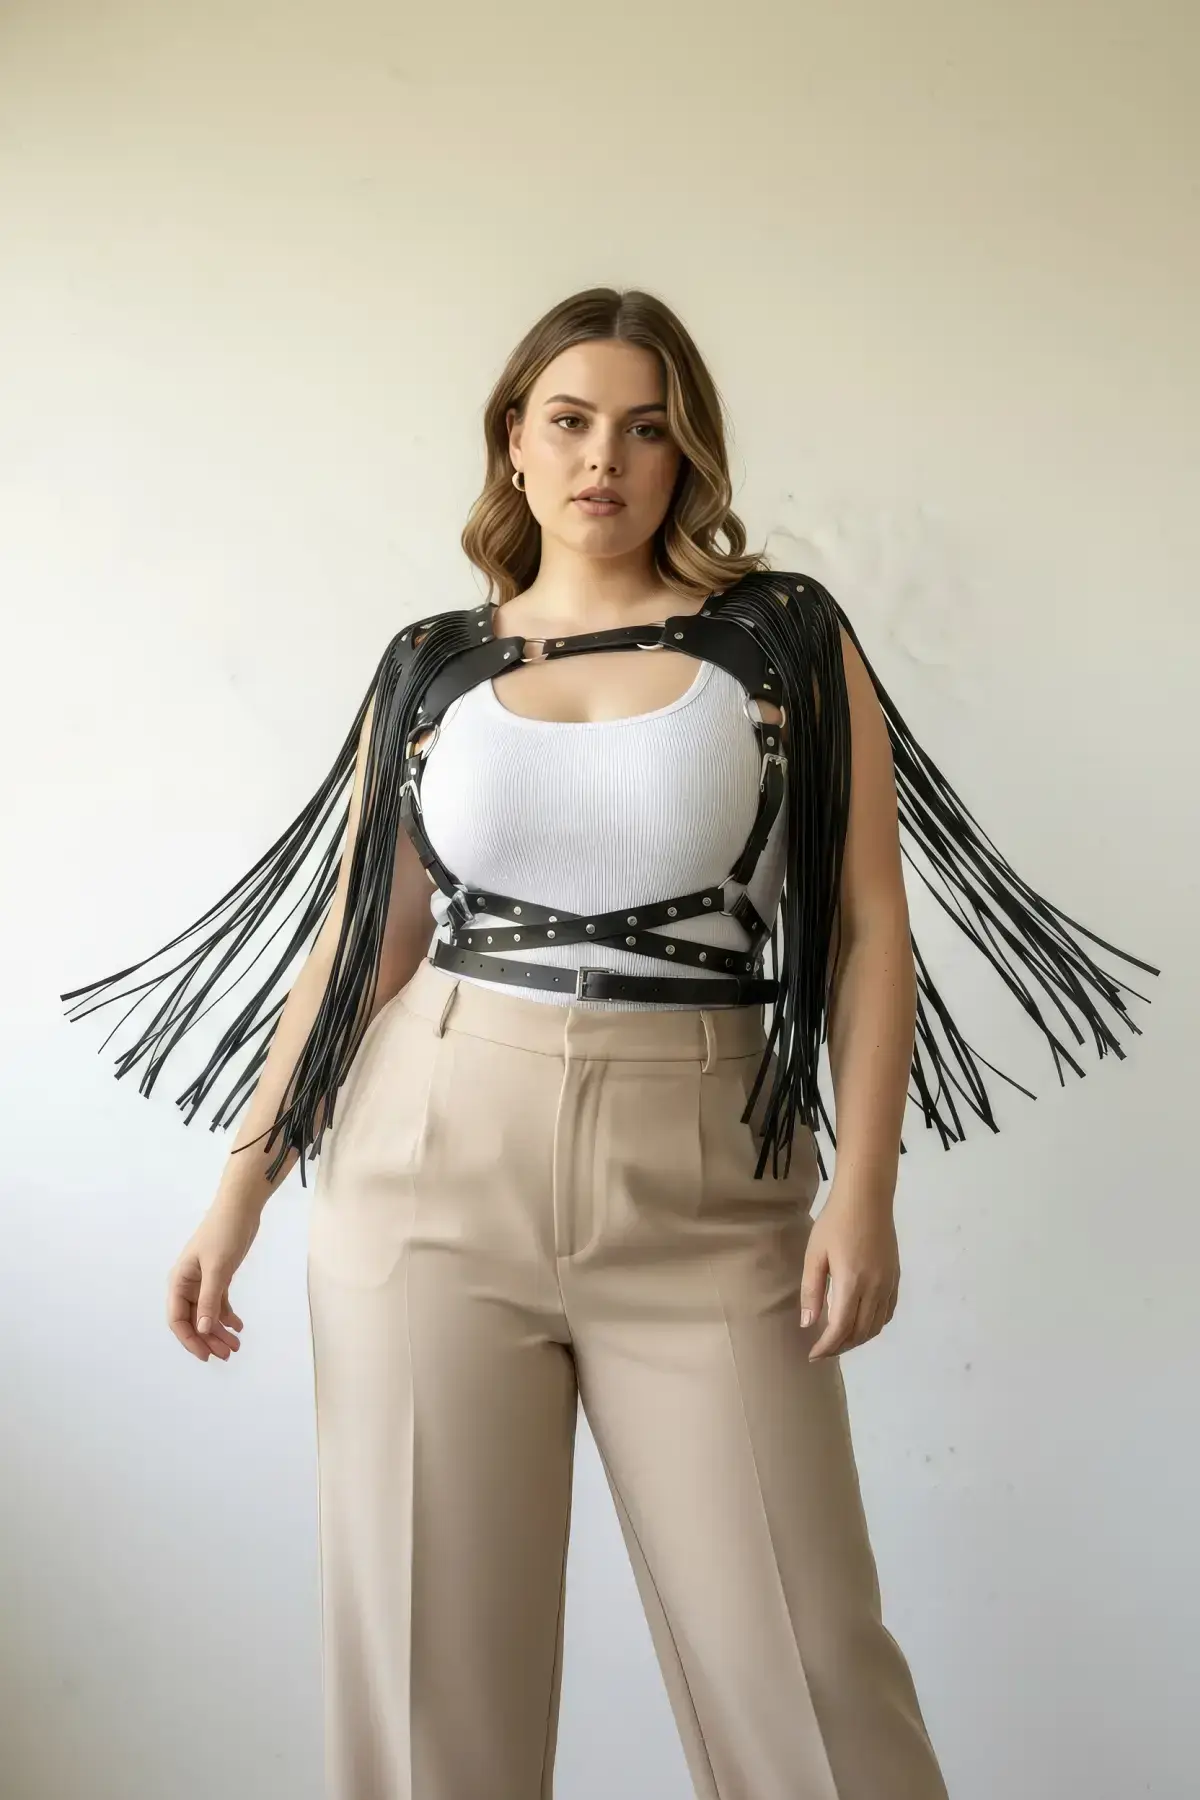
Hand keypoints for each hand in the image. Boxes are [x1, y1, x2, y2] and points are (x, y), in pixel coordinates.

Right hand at [167, 1197, 259, 1362]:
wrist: (240, 1208)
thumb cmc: (224, 1233)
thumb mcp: (217, 1268)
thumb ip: (209, 1300)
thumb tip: (201, 1330)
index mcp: (179, 1281)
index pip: (177, 1319)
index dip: (189, 1340)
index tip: (206, 1356)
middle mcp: (188, 1284)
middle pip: (193, 1320)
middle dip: (208, 1340)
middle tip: (227, 1355)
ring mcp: (203, 1281)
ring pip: (207, 1314)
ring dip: (219, 1331)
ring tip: (236, 1347)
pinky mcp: (219, 1276)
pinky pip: (219, 1303)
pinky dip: (227, 1316)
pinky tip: (239, 1327)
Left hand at [800, 1182, 899, 1360]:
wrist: (867, 1198)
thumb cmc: (835, 1222)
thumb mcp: (815, 1254)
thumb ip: (811, 1290)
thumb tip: (809, 1324)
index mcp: (852, 1283)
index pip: (841, 1328)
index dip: (827, 1346)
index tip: (813, 1355)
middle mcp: (875, 1288)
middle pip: (860, 1332)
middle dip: (841, 1346)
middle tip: (823, 1350)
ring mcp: (889, 1284)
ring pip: (876, 1326)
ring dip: (858, 1339)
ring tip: (839, 1340)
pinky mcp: (896, 1278)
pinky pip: (887, 1312)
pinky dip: (874, 1325)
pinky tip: (860, 1323)